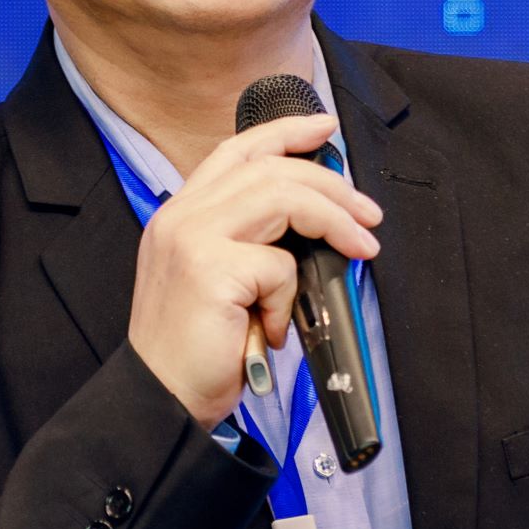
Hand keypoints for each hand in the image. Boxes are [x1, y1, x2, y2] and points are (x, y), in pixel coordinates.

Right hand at [127, 111, 382, 427]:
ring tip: (361, 250)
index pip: (236, 150)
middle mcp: (181, 216)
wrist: (159, 398)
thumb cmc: (197, 349)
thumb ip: (251, 244)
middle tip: (369, 214)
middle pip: (270, 168)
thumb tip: (318, 225)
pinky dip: (289, 299)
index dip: (285, 131)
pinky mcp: (209, 270)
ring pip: (283, 197)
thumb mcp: (220, 281)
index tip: (326, 129)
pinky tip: (274, 330)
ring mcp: (191, 238)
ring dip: (334, 221)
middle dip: (332, 185)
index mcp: (181, 213)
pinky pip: (280, 266)